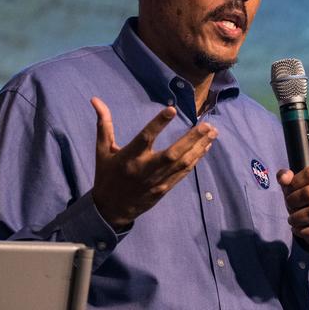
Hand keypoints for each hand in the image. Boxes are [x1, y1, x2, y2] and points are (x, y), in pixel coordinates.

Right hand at [90, 97, 217, 230]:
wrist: (111, 209)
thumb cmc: (107, 175)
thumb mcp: (102, 150)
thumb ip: (103, 124)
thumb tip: (96, 100)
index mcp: (129, 157)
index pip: (146, 137)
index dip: (158, 123)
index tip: (172, 109)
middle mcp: (145, 169)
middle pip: (172, 153)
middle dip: (191, 139)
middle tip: (207, 125)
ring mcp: (157, 180)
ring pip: (182, 163)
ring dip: (199, 148)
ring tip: (213, 132)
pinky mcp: (164, 189)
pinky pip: (183, 173)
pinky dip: (195, 160)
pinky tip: (205, 148)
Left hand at [277, 164, 308, 253]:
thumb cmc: (305, 198)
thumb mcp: (293, 185)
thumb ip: (285, 177)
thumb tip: (283, 178)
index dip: (294, 183)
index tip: (288, 192)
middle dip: (293, 202)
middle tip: (289, 207)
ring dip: (297, 218)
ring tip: (291, 220)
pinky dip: (304, 231)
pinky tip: (297, 229)